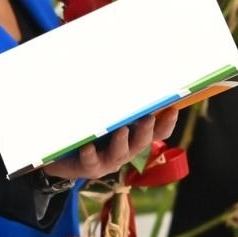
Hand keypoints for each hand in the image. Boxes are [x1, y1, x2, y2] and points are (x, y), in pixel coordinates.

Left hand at [43, 107, 178, 179]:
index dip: (166, 123)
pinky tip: (88, 146)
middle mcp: (126, 150)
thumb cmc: (91, 131)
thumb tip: (123, 68)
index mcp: (134, 137)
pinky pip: (91, 162)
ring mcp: (109, 161)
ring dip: (121, 142)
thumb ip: (119, 101)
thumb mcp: (108, 115)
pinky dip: (90, 154)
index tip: (172, 109)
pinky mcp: (89, 168)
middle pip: (141, 143)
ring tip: (121, 129)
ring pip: (120, 154)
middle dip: (145, 130)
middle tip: (146, 118)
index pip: (157, 132)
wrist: (64, 156)